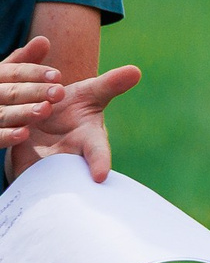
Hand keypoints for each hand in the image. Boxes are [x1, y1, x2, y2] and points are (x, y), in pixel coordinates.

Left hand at [0, 36, 137, 183]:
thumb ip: (109, 84)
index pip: (97, 151)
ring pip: (43, 176)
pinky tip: (22, 186)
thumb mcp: (89, 94)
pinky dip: (22, 178)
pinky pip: (22, 176)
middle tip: (73, 191)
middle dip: (71, 180)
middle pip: (73, 173)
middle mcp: (71, 156)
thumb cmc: (72, 108)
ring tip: (36, 181)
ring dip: (37, 173)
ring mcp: (48, 166)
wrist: (42, 124)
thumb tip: (135, 71)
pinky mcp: (26, 171)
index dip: (100, 162)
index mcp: (89, 138)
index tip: (101, 176)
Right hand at [0, 36, 66, 145]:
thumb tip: (43, 40)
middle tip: (59, 92)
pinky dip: (6, 135)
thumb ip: (27, 61)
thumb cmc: (4, 94)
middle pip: (11, 92)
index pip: (14, 71)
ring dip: (23, 112)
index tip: (58, 75)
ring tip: (45, 110)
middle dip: (35, 91)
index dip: (35, 73)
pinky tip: (24, 134)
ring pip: (3, 114)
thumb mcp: (12, 77)